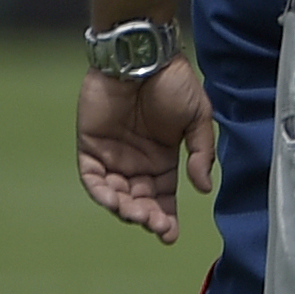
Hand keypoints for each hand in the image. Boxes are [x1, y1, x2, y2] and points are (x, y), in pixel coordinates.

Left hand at [78, 61, 212, 243]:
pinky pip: (92, 178)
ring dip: (125, 209)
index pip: (163, 198)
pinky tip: (115, 200)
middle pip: (140, 201)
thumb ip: (200, 154)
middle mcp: (137, 163)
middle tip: (156, 225)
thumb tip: (204, 188)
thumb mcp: (198, 119)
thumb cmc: (174, 83)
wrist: (144, 58)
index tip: (170, 235)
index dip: (167, 218)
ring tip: (137, 214)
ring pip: (116, 194)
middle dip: (148, 217)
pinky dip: (102, 192)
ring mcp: (113, 156)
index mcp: (163, 160)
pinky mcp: (90, 146)